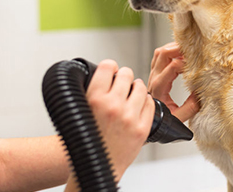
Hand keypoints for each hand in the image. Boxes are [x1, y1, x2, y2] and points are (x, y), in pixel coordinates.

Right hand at [86, 60, 154, 180]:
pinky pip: (150, 103)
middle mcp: (112, 106)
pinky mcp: (142, 128)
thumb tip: (109, 72)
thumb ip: (95, 91)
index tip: (112, 69)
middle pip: (126, 74)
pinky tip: (138, 105)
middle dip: (125, 76)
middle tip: (123, 82)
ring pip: (140, 87)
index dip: (110, 67)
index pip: (108, 67)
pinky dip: (145, 101)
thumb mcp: (83, 110)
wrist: (96, 167)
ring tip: (131, 93)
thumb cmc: (88, 139)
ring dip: (136, 87)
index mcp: (94, 99)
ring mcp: (129, 117)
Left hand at [148, 42, 198, 121]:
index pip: (172, 66)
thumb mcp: (178, 118)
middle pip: (163, 54)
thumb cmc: (162, 121)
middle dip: (178, 48)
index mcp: (159, 88)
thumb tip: (200, 93)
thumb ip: (190, 107)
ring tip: (188, 50)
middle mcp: (154, 79)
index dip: (186, 63)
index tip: (198, 65)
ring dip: (173, 48)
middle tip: (193, 49)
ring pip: (160, 52)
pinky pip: (159, 56)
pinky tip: (180, 54)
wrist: (150, 123)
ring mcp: (152, 75)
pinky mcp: (154, 74)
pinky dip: (170, 51)